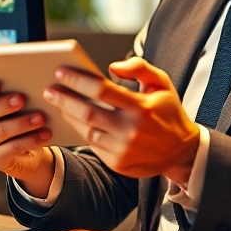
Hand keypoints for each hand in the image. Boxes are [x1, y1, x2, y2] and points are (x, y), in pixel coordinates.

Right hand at [0, 82, 55, 196]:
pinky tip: (45, 134)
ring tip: (40, 117)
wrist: (24, 151)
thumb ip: (10, 94)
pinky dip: (31, 140)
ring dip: (21, 123)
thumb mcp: (10, 106)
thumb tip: (26, 81)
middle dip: (4, 105)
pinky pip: (13, 148)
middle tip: (21, 99)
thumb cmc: (15, 119)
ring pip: (0, 131)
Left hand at [44, 57, 198, 183]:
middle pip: (88, 112)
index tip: (60, 72)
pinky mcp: (117, 163)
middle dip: (64, 99)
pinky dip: (80, 132)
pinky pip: (92, 145)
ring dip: (69, 116)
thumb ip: (139, 68)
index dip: (78, 80)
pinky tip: (73, 121)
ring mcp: (123, 149)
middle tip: (49, 90)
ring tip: (58, 104)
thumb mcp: (162, 83)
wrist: (181, 152)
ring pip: (87, 130)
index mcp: (141, 107)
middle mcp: (131, 130)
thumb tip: (112, 67)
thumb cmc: (168, 113)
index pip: (102, 90)